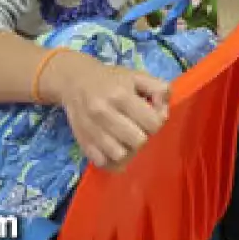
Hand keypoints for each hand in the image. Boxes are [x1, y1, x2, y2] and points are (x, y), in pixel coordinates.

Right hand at [42, 51, 168, 169]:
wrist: (75, 82)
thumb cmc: (111, 79)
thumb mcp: (138, 76)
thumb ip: (159, 89)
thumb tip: (163, 112)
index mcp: (121, 95)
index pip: (153, 123)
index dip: (156, 121)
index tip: (150, 116)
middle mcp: (104, 114)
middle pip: (138, 141)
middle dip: (143, 136)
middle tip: (137, 127)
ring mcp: (92, 131)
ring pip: (121, 156)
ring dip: (128, 149)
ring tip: (126, 139)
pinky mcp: (83, 143)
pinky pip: (103, 163)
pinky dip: (112, 159)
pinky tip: (114, 147)